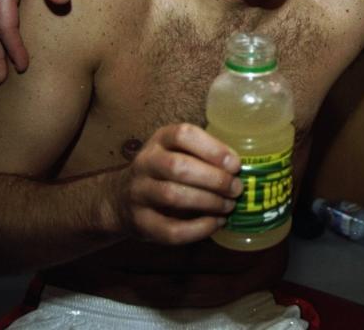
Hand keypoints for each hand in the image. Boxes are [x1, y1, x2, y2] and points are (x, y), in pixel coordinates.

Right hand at [116, 123, 242, 244]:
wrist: (122, 199)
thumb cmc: (165, 171)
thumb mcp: (179, 151)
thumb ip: (205, 155)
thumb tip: (242, 168)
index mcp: (161, 139)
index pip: (184, 134)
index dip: (213, 149)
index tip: (235, 165)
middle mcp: (146, 162)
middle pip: (178, 167)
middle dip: (214, 179)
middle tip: (236, 189)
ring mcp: (139, 192)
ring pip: (173, 196)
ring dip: (208, 202)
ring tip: (228, 206)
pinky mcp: (139, 221)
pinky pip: (169, 229)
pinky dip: (198, 229)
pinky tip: (215, 223)